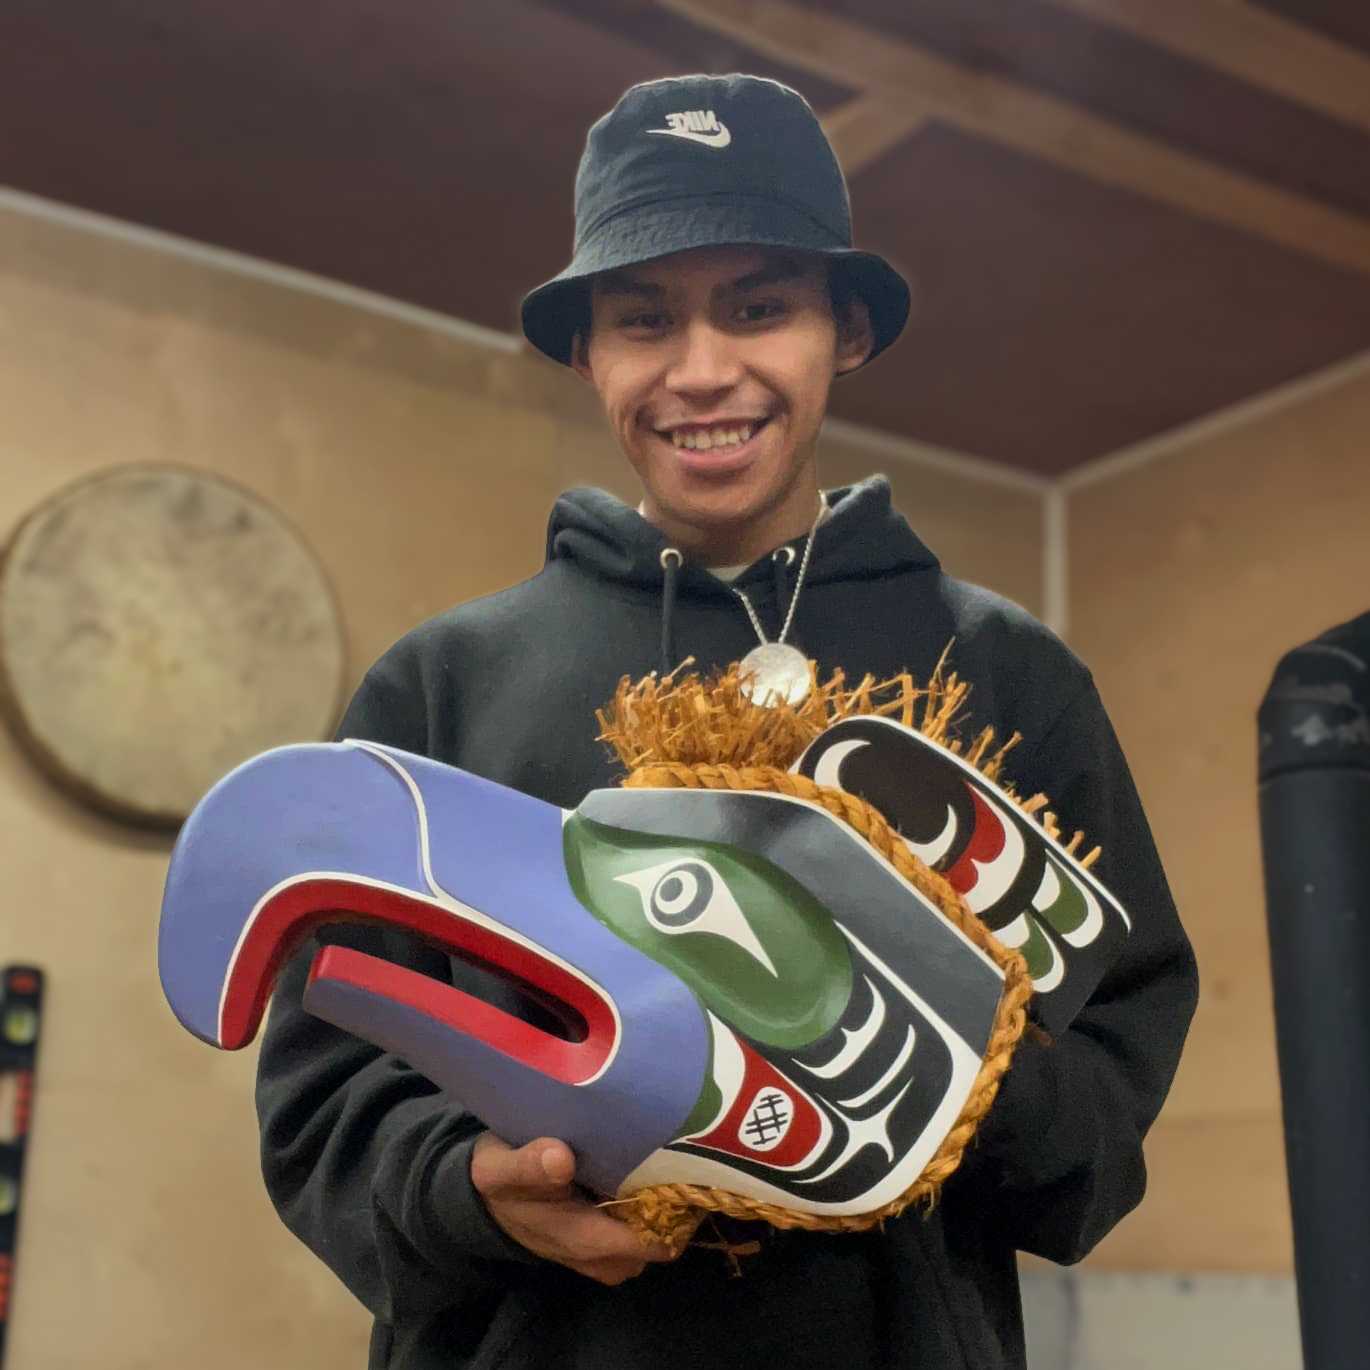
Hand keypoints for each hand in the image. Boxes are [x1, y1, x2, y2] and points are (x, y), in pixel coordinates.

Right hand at [470, 1132, 677, 1284]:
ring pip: (648, 1243)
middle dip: (671, 1208)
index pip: (647, 1242)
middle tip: (679, 1161)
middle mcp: (596, 1256)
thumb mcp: (499, 1168)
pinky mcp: (597, 1245)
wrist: (482, 1201)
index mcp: (580, 1237)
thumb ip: (527, 1166)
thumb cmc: (498, 1178)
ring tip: (664, 1166)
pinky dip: (645, 1213)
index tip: (684, 1171)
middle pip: (656, 1243)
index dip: (672, 1211)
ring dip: (659, 1211)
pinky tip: (643, 1175)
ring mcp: (598, 1256)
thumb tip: (560, 1159)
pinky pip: (634, 1239)